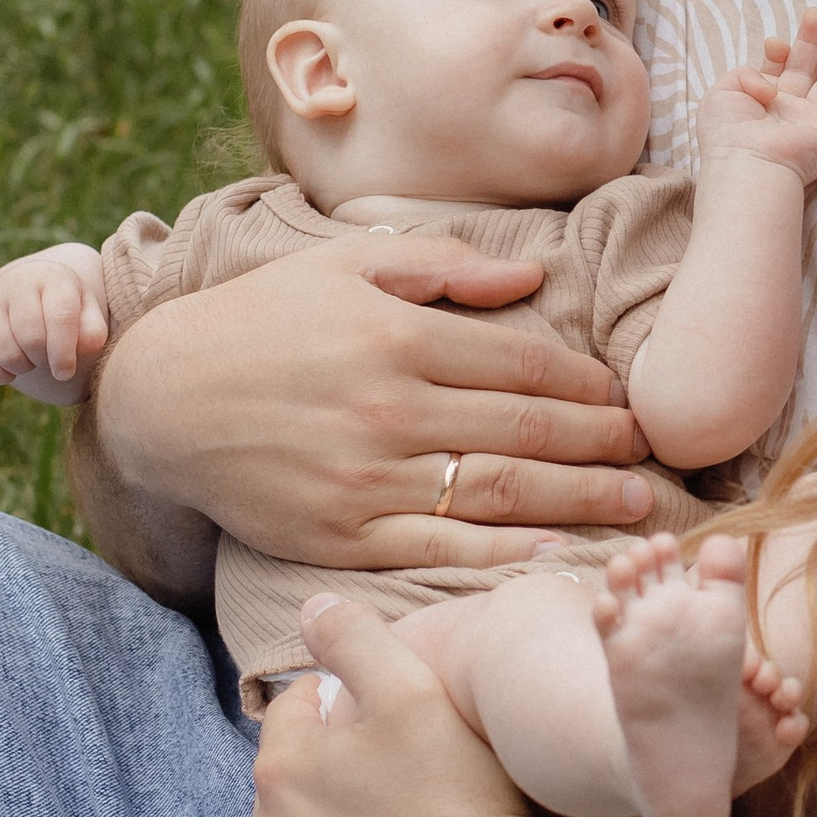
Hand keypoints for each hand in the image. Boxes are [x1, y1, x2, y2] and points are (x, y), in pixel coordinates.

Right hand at [0, 244, 111, 405]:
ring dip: (23, 367)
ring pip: (6, 353)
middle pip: (31, 339)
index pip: (60, 318)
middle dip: (44, 360)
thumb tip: (82, 346)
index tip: (65, 372)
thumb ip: (93, 332)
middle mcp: (16, 281)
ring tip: (31, 358)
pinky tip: (11, 366)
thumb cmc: (63, 310)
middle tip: (47, 360)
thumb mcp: (87, 315)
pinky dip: (0, 375)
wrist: (26, 293)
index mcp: (53, 277)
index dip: (64, 354)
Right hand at [82, 232, 657, 573]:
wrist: (162, 401)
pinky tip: (554, 550)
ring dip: (578, 500)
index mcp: (397, 336)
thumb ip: (442, 267)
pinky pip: (439, 546)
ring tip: (634, 503)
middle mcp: (390, 409)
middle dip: (603, 444)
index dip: (587, 386)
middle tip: (654, 452)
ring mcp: (366, 479)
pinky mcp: (342, 536)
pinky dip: (502, 551)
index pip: (522, 366)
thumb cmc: (261, 321)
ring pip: (499, 493)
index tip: (627, 396)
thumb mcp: (344, 266)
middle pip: (526, 433)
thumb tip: (530, 280)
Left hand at [246, 595, 580, 816]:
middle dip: (341, 763)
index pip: (302, 706)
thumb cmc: (456, 800)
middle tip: (410, 767)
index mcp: (280, 766)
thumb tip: (312, 607)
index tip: (401, 717)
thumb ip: (356, 637)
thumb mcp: (412, 690)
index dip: (352, 699)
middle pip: (302, 773)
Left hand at [696, 7, 816, 183]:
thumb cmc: (728, 133)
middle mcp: (789, 108)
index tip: (776, 44)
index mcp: (761, 98)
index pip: (778, 66)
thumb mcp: (723, 92)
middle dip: (813, 38)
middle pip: (807, 66)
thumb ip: (745, 73)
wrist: (749, 165)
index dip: (779, 50)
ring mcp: (812, 121)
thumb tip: (770, 81)